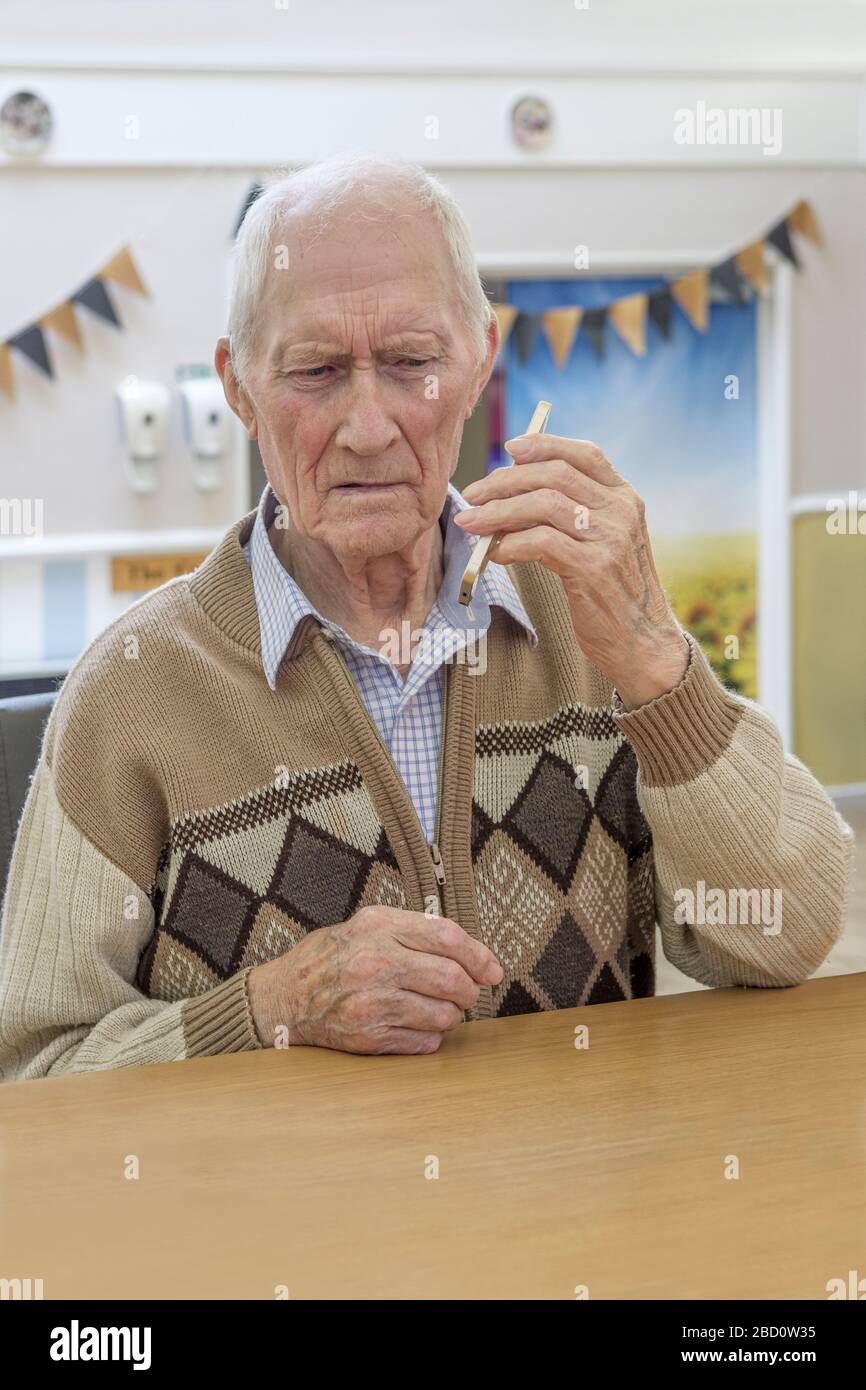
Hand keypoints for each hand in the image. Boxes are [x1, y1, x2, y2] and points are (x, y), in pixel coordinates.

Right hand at [246, 905, 502, 1054]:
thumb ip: (415, 931)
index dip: (479, 955)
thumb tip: (471, 954)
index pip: (447, 937)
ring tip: (442, 1009)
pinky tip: (420, 1026)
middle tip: (468, 993)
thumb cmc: (333, 957)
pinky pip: (424, 1042)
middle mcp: (376, 963)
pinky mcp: (368, 1037)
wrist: (285, 996)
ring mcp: (371, 1003)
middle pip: (451, 979)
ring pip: (443, 1015)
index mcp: (379, 927)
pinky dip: (432, 1036)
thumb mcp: (368, 924)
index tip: (492, 970)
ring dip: (453, 1016)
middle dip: (470, 990)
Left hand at [457, 434, 688, 708]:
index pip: (584, 453)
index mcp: (625, 498)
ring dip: (498, 512)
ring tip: (471, 523)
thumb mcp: (604, 543)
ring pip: (543, 504)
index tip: (510, 449)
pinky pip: (541, 542)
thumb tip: (513, 494)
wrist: (644, 642)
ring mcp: (610, 538)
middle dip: (505, 481)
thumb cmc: (613, 593)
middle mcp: (621, 511)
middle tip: (473, 495)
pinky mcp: (594, 568)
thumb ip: (573, 514)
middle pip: (554, 475)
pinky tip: (494, 553)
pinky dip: (510, 544)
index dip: (545, 445)